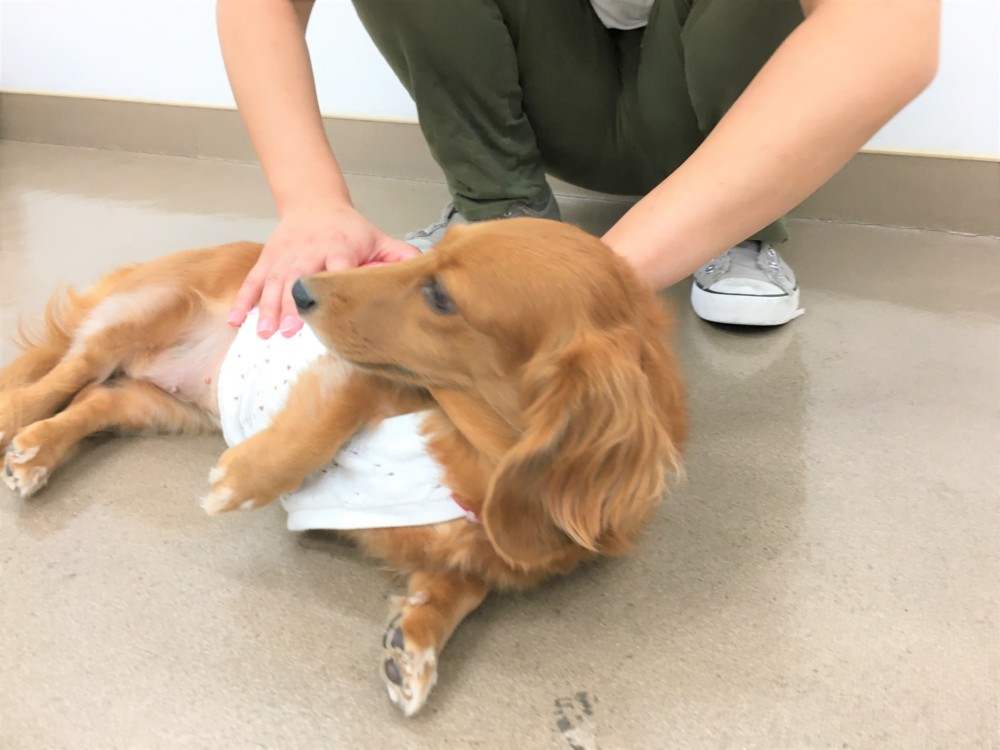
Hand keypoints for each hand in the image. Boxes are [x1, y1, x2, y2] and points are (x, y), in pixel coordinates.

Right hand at [229, 204, 418, 337]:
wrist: (314, 203)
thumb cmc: (350, 229)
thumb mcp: (378, 237)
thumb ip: (400, 256)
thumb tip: (428, 273)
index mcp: (339, 247)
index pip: (336, 263)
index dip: (330, 280)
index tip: (327, 305)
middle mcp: (309, 252)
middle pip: (298, 278)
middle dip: (292, 304)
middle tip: (288, 331)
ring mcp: (284, 258)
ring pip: (272, 284)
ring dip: (267, 309)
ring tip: (264, 333)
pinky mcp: (268, 261)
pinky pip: (253, 282)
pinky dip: (244, 302)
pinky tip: (237, 322)